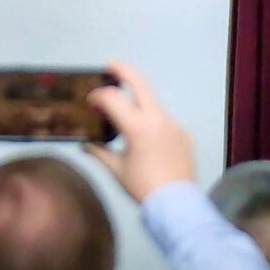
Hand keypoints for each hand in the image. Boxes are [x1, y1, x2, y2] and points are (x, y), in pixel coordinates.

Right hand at [85, 62, 195, 202]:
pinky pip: (163, 121)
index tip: (90, 102)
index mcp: (138, 126)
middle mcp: (158, 118)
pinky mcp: (183, 134)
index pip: (113, 98)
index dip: (98, 96)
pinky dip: (151, 123)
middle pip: (140, 83)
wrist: (177, 204)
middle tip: (110, 65)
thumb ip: (99, 152)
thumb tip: (85, 144)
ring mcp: (173, 124)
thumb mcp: (117, 170)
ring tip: (125, 118)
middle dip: (123, 70)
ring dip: (137, 104)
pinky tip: (145, 140)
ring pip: (152, 104)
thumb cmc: (142, 187)